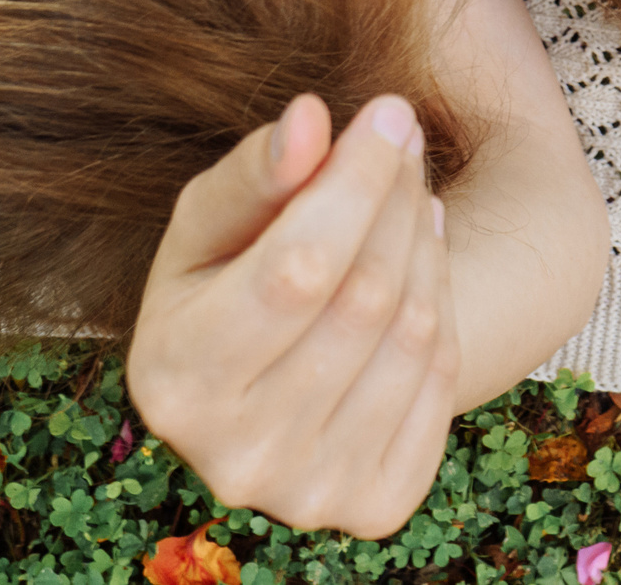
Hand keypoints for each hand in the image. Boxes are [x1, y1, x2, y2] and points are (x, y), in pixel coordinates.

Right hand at [124, 94, 459, 537]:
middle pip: (363, 298)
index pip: (297, 267)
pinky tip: (422, 258)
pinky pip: (442, 379)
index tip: (389, 113)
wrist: (270, 381)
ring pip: (412, 333)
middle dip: (395, 200)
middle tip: (404, 140)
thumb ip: (255, 171)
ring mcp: (312, 493)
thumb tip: (311, 118)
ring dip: (425, 243)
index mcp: (174, 379)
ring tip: (411, 195)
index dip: (355, 182)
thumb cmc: (227, 280)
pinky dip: (446, 304)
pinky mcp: (378, 506)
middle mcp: (237, 457)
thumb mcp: (211, 222)